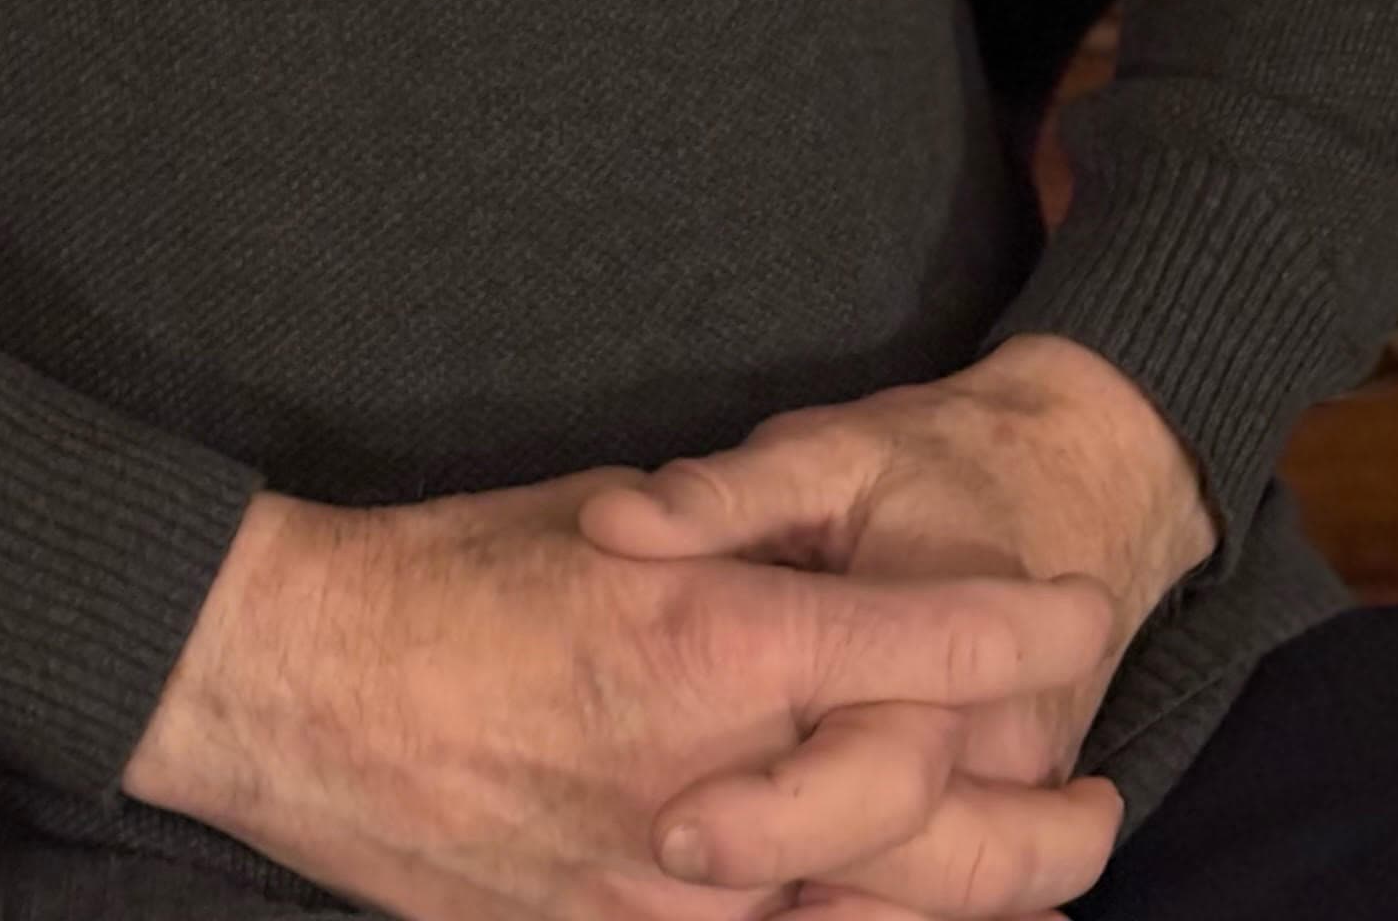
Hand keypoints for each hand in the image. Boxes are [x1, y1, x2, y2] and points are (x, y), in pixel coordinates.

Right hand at [121, 466, 1125, 920]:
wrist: (298, 686)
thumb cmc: (440, 573)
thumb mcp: (601, 517)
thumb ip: (717, 554)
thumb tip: (791, 564)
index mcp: (708, 642)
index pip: (917, 645)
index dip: (1018, 631)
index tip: (1076, 612)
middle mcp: (712, 782)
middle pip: (935, 823)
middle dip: (1041, 813)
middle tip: (1099, 791)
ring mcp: (668, 890)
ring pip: (876, 917)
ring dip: (981, 904)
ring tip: (1051, 883)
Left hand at [571, 338, 1218, 914]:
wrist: (1080, 480)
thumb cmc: (933, 463)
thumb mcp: (825, 450)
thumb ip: (723, 496)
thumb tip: (613, 523)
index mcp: (951, 659)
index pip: (872, 769)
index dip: (769, 816)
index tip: (666, 831)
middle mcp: (1001, 745)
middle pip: (910, 871)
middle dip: (791, 887)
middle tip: (664, 863)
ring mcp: (1023, 791)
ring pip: (938, 906)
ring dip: (836, 913)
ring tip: (723, 899)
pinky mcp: (1021, 810)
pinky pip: (957, 899)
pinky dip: (878, 907)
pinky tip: (792, 901)